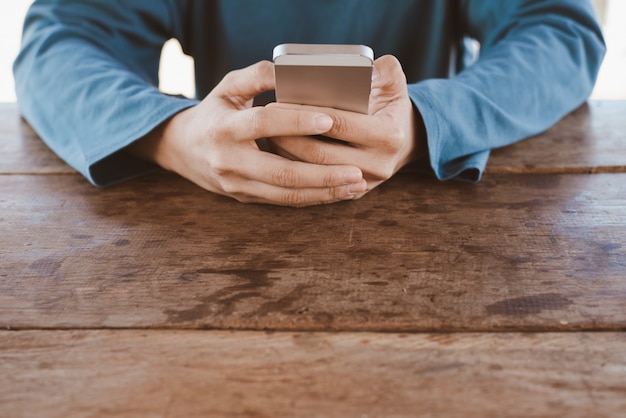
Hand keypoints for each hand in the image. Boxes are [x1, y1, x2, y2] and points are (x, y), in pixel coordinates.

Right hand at [127, 60, 366, 205]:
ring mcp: (237, 185)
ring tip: (356, 186)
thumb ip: (258, 75)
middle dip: (322, 174)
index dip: (296, 122)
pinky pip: (284, 201)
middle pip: (281, 172)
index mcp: (224, 128)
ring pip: (286, 194)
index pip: (263, 124)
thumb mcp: (228, 87)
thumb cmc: (214, 112)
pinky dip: (314, 198)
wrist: (183, 149)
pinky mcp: (246, 198)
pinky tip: (338, 192)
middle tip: (356, 171)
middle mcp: (229, 162)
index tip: (328, 120)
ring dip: (324, 192)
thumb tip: (292, 70)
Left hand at [267, 55, 424, 197]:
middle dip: (289, 138)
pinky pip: (317, 185)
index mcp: (388, 135)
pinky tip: (279, 154)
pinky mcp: (352, 193)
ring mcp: (364, 182)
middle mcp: (378, 164)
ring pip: (315, 172)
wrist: (404, 142)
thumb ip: (386, 70)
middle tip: (264, 123)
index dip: (306, 115)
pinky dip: (296, 169)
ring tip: (267, 136)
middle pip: (321, 154)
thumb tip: (369, 68)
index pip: (339, 124)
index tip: (279, 105)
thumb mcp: (395, 85)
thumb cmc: (391, 107)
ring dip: (288, 156)